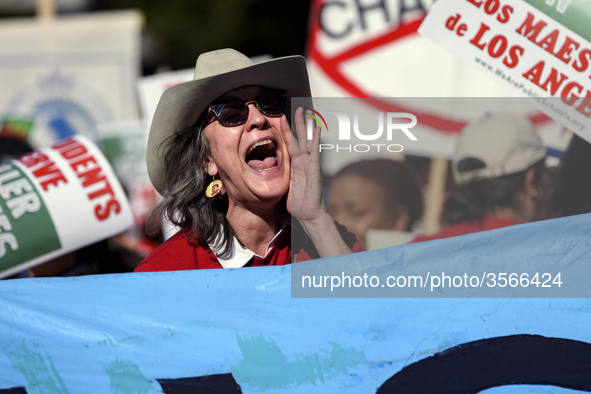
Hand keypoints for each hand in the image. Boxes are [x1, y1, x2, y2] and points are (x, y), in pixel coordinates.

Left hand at [281, 107, 353, 257]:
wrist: (308, 215)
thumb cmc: (298, 204)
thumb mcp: (284, 187)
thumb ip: (279, 177)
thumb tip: (267, 175)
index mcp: (295, 166)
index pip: (289, 144)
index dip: (285, 130)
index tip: (281, 117)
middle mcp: (303, 162)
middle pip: (300, 138)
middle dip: (297, 123)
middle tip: (297, 108)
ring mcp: (310, 164)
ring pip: (307, 141)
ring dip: (307, 126)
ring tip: (306, 112)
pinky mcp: (314, 169)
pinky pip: (315, 152)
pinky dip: (316, 140)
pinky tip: (317, 129)